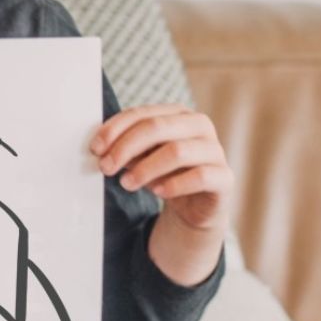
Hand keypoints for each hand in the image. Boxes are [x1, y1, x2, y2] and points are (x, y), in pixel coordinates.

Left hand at [89, 104, 233, 285]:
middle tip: (106, 167)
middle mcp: (200, 126)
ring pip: (176, 151)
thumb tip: (103, 149)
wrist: (195, 206)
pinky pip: (199, 176)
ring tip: (127, 183)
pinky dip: (174, 185)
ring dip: (145, 168)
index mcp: (178, 114)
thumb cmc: (166, 174)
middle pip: (157, 128)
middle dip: (126, 147)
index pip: (142, 114)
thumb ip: (127, 149)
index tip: (96, 148)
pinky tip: (158, 192)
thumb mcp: (143, 158)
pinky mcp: (224, 177)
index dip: (116, 129)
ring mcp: (215, 151)